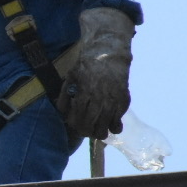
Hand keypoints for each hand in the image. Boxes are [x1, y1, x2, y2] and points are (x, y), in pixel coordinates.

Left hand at [57, 7, 132, 138]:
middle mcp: (99, 98)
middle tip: (85, 130)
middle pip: (91, 126)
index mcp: (84, 93)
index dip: (75, 124)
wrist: (108, 54)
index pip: (78, 118)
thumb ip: (64, 96)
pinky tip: (111, 125)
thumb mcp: (70, 78)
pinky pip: (119, 120)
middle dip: (86, 131)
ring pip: (106, 127)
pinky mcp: (124, 99)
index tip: (74, 124)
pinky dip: (114, 125)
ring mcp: (113, 100)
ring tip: (97, 130)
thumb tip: (63, 114)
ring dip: (100, 132)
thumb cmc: (86, 67)